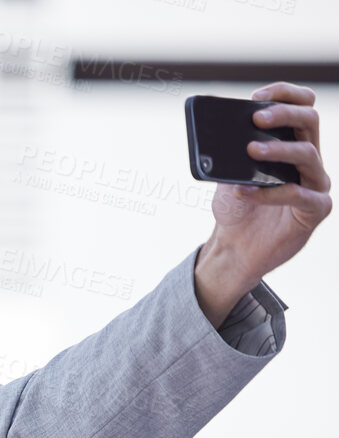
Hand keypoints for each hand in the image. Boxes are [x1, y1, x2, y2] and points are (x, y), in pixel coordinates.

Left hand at [195, 83, 331, 324]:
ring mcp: (315, 183)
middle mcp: (309, 159)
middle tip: (256, 118)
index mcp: (291, 143)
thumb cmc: (235, 208)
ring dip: (278, 150)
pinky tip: (248, 192)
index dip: (285, 94)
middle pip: (310, 121)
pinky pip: (301, 195)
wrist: (234, 247)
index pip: (302, 105)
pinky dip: (273, 192)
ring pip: (308, 154)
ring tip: (250, 151)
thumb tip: (217, 137)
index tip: (256, 96)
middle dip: (284, 114)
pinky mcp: (315, 210)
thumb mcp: (226, 176)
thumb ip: (228, 156)